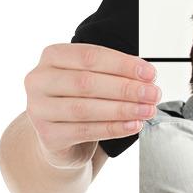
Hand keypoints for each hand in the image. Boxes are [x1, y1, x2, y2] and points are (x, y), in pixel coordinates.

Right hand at [24, 44, 160, 167]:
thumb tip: (146, 76)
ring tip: (147, 110)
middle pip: (86, 82)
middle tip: (153, 93)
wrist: (60, 137)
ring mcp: (39, 109)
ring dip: (122, 109)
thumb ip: (115, 73)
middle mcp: (39, 80)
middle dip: (126, 88)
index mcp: (52, 57)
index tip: (149, 73)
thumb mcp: (94, 78)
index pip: (89, 56)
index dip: (122, 64)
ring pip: (85, 108)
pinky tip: (133, 125)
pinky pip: (85, 131)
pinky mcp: (48, 135)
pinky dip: (114, 128)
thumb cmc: (80, 100)